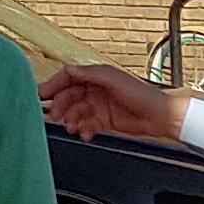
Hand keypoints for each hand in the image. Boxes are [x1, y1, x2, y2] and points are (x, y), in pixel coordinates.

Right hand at [39, 64, 184, 142]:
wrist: (161, 117)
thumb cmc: (143, 95)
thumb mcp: (113, 79)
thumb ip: (89, 74)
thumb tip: (68, 70)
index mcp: (96, 76)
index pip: (68, 78)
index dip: (54, 85)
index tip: (42, 94)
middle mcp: (95, 90)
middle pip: (68, 97)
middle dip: (60, 107)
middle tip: (55, 116)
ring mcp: (98, 105)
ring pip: (76, 112)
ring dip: (71, 120)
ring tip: (72, 127)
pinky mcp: (103, 120)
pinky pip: (86, 124)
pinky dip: (83, 130)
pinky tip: (85, 134)